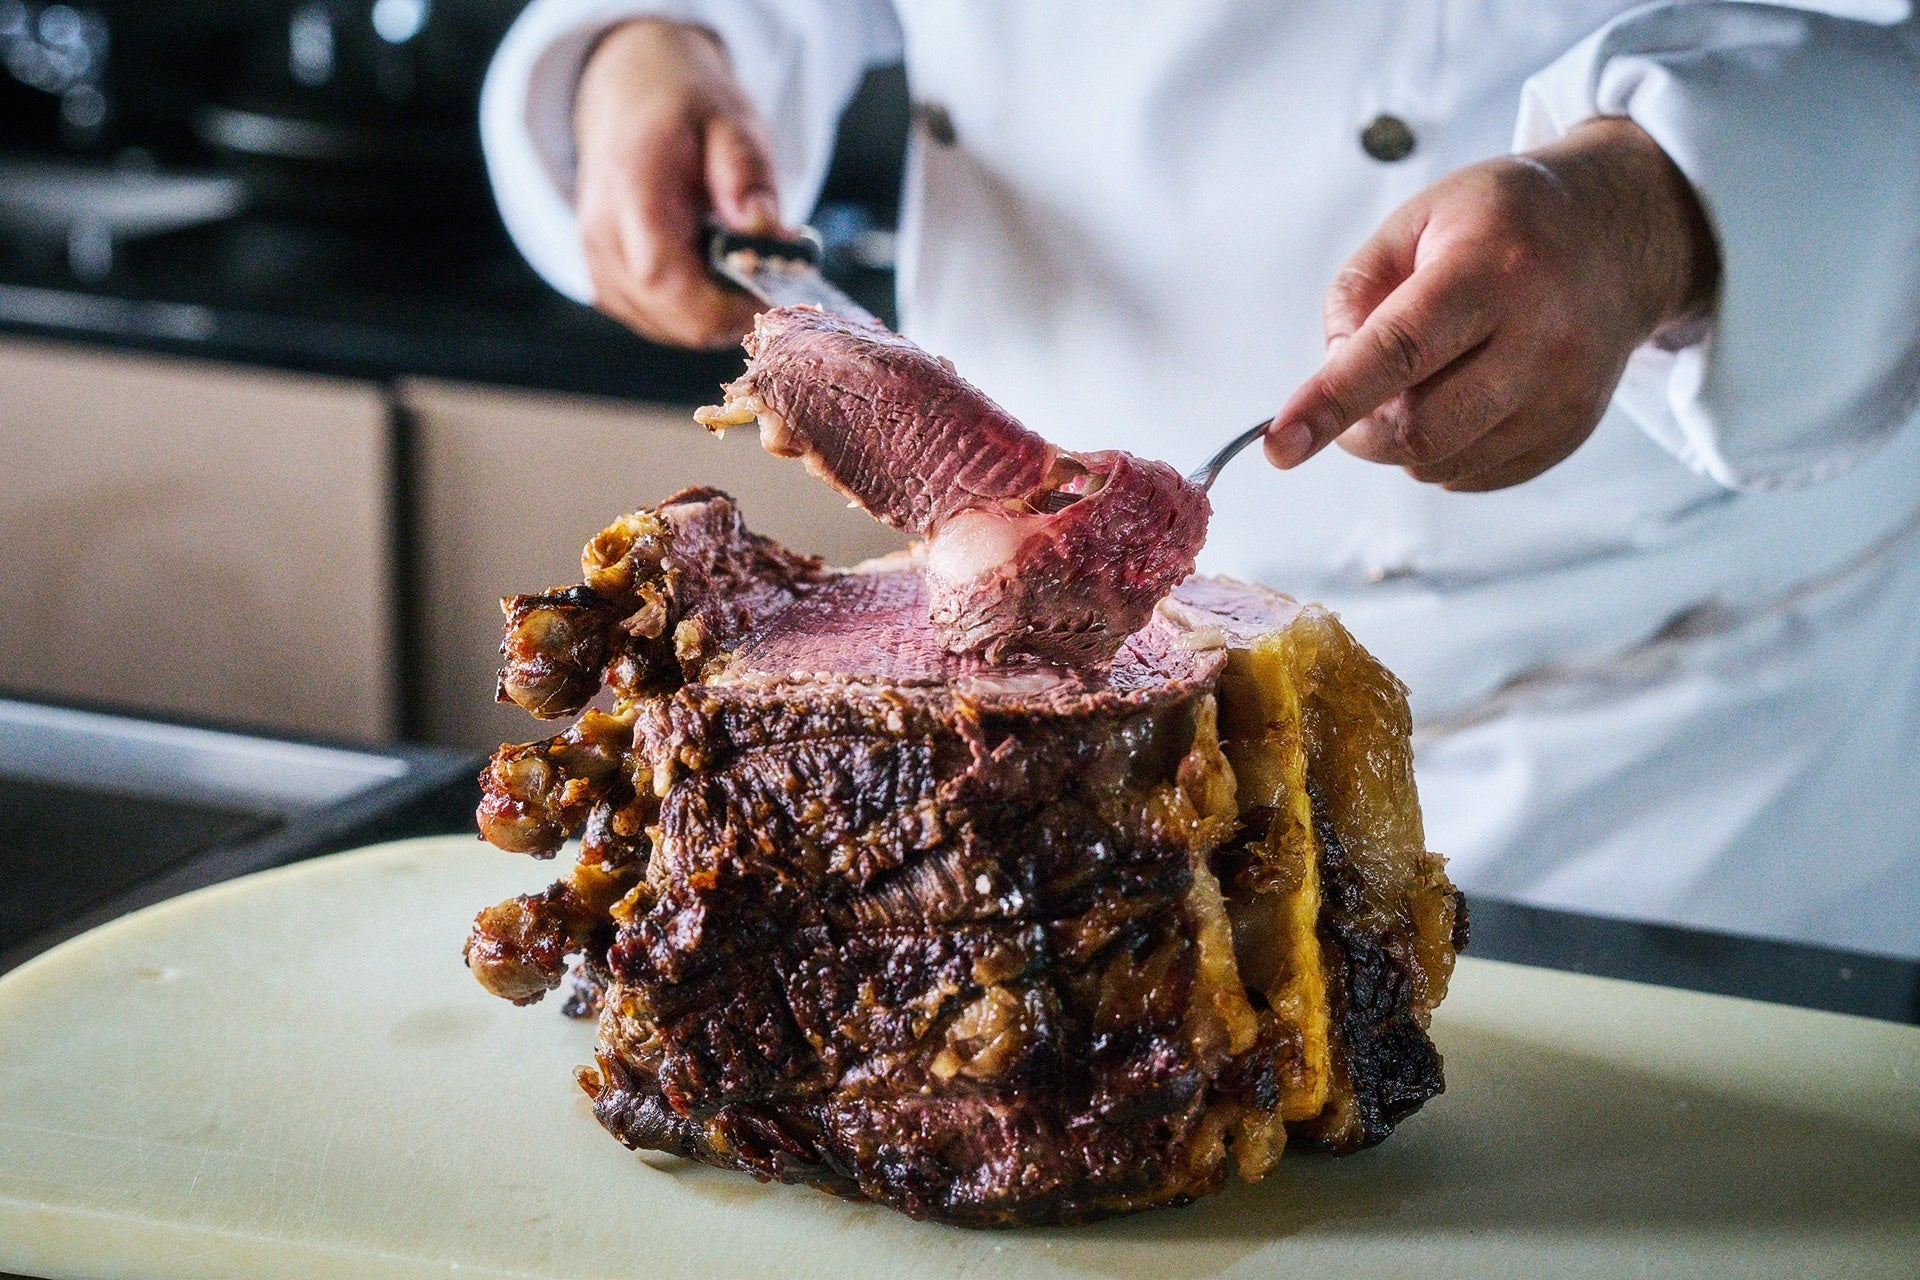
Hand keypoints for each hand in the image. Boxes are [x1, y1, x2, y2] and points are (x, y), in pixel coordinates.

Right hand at [574, 19, 779, 347]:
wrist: (629, 102)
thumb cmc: (682, 112)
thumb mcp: (730, 122)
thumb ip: (746, 174)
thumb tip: (762, 228)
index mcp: (631, 193)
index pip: (664, 279)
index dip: (726, 304)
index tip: (774, 293)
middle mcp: (604, 238)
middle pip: (674, 318)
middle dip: (735, 311)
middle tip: (773, 277)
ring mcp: (600, 267)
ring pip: (671, 330)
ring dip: (718, 313)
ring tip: (741, 264)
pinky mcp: (609, 286)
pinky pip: (661, 325)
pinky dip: (697, 312)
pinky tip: (713, 273)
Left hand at [1266, 117, 1718, 490]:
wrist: (1618, 236)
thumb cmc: (1502, 223)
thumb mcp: (1417, 219)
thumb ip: (1355, 292)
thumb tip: (1329, 373)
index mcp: (1493, 268)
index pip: (1398, 350)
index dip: (1330, 403)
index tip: (1278, 444)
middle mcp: (1541, 336)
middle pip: (1418, 429)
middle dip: (1360, 429)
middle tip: (1355, 395)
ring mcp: (1564, 392)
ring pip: (1439, 463)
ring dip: (1400, 438)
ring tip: (1425, 375)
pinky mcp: (1571, 431)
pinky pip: (1471, 475)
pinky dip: (1440, 451)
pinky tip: (1459, 395)